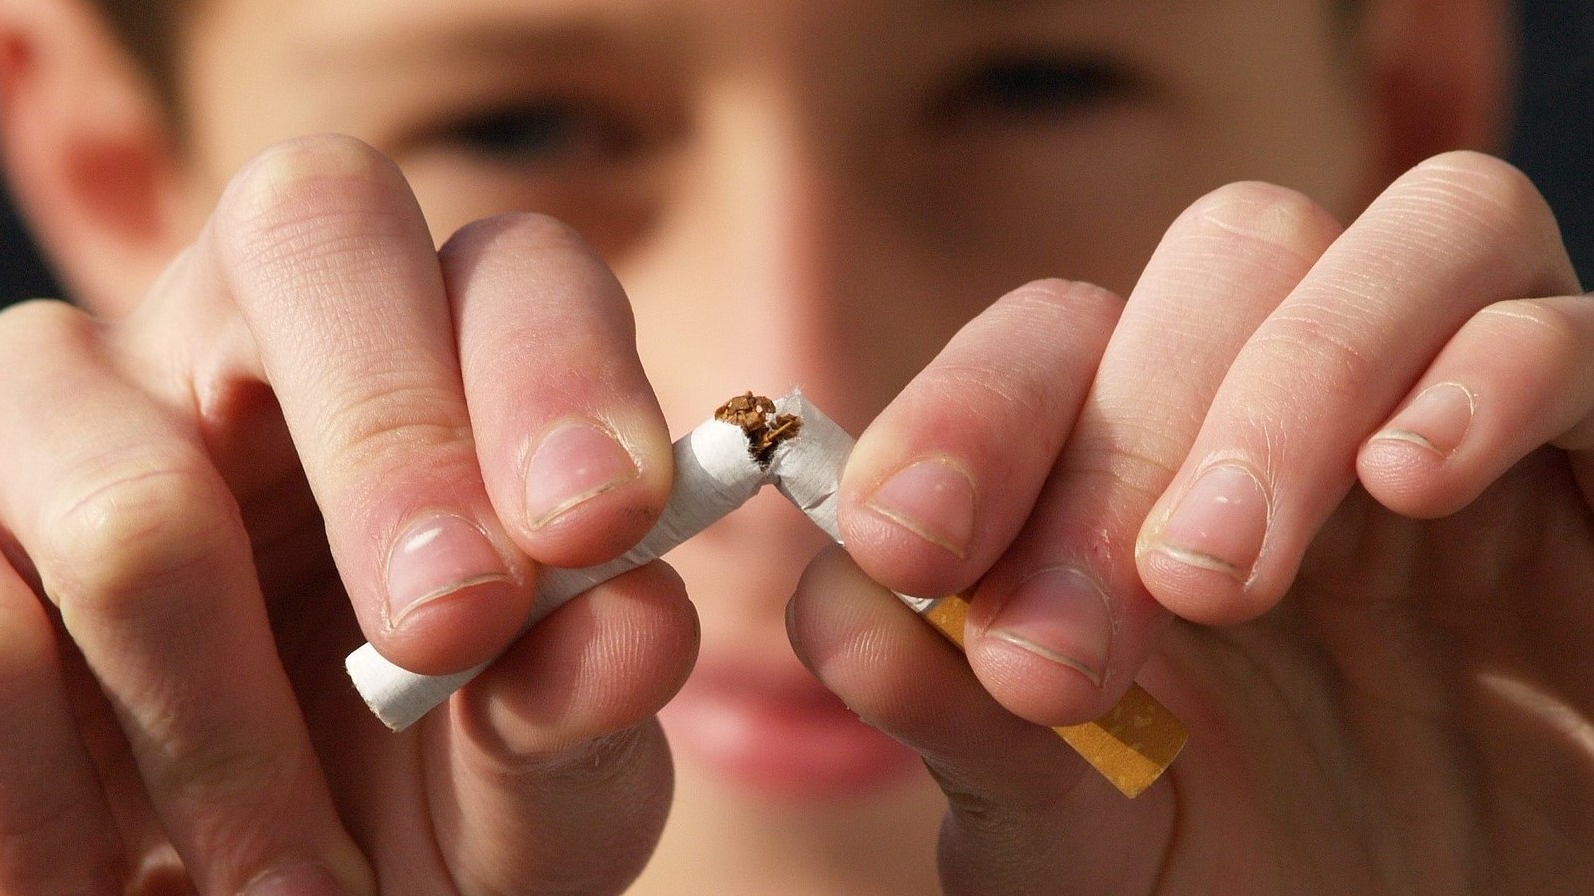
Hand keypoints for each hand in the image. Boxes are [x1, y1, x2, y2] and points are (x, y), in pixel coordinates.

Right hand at [0, 135, 695, 894]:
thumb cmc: (407, 819)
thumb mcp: (530, 783)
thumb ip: (582, 697)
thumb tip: (636, 621)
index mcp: (428, 359)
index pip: (506, 267)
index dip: (556, 372)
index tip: (596, 529)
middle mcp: (231, 332)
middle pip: (309, 230)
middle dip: (397, 454)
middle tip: (445, 645)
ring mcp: (42, 406)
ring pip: (133, 499)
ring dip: (229, 744)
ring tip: (291, 885)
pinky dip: (56, 810)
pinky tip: (107, 872)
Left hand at [790, 151, 1593, 893]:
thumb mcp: (1076, 842)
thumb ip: (964, 726)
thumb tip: (840, 611)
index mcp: (1154, 482)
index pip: (1054, 344)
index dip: (967, 413)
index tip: (905, 546)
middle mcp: (1304, 424)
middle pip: (1226, 257)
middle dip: (1127, 433)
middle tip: (1070, 643)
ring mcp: (1465, 437)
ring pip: (1413, 234)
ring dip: (1297, 377)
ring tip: (1221, 576)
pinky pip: (1574, 334)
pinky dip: (1494, 374)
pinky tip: (1413, 481)